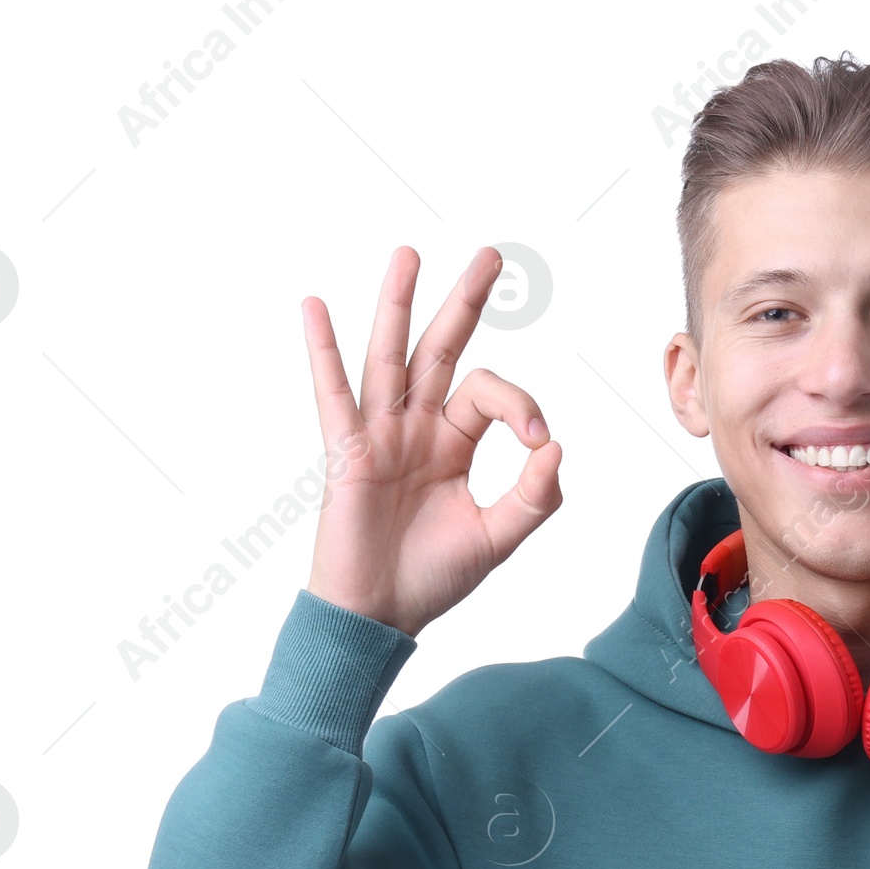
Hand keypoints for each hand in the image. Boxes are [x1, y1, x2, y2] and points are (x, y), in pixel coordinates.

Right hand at [301, 244, 561, 636]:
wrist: (381, 614)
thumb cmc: (432, 578)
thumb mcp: (497, 538)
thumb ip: (533, 496)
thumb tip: (555, 446)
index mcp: (452, 444)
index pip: (489, 395)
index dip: (519, 405)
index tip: (537, 440)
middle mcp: (416, 429)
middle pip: (442, 351)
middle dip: (465, 303)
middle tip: (491, 256)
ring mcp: (380, 436)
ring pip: (391, 357)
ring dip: (398, 304)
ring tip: (409, 253)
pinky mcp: (347, 453)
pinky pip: (334, 395)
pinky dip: (323, 352)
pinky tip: (314, 306)